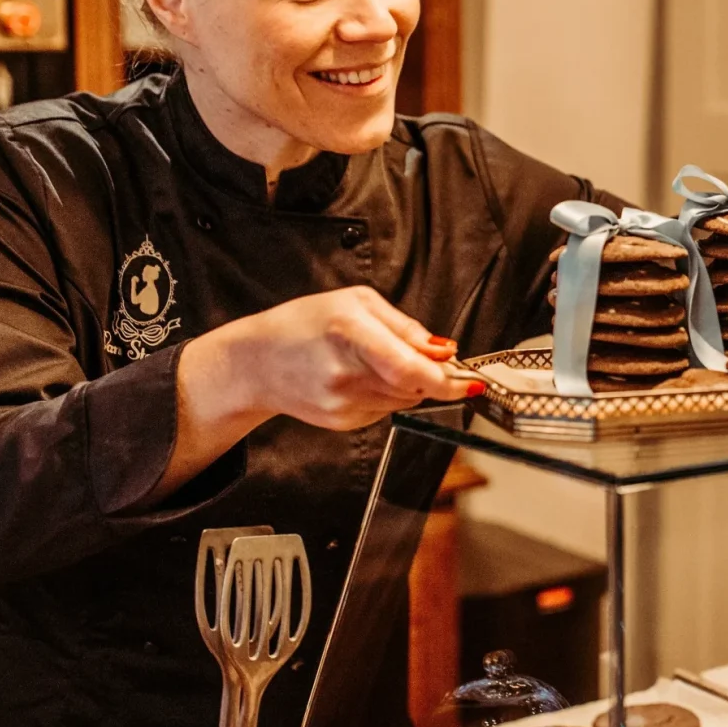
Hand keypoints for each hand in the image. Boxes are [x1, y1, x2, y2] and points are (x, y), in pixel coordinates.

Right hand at [233, 286, 477, 429]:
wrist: (255, 363)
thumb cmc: (304, 323)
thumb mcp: (356, 303)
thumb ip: (405, 327)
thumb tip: (444, 350)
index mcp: (349, 334)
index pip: (411, 369)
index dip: (447, 380)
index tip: (472, 383)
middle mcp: (346, 375)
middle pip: (414, 387)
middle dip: (430, 374)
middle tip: (427, 357)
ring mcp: (342, 405)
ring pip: (403, 400)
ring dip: (406, 384)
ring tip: (376, 360)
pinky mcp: (341, 423)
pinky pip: (384, 409)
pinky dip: (385, 394)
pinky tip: (358, 377)